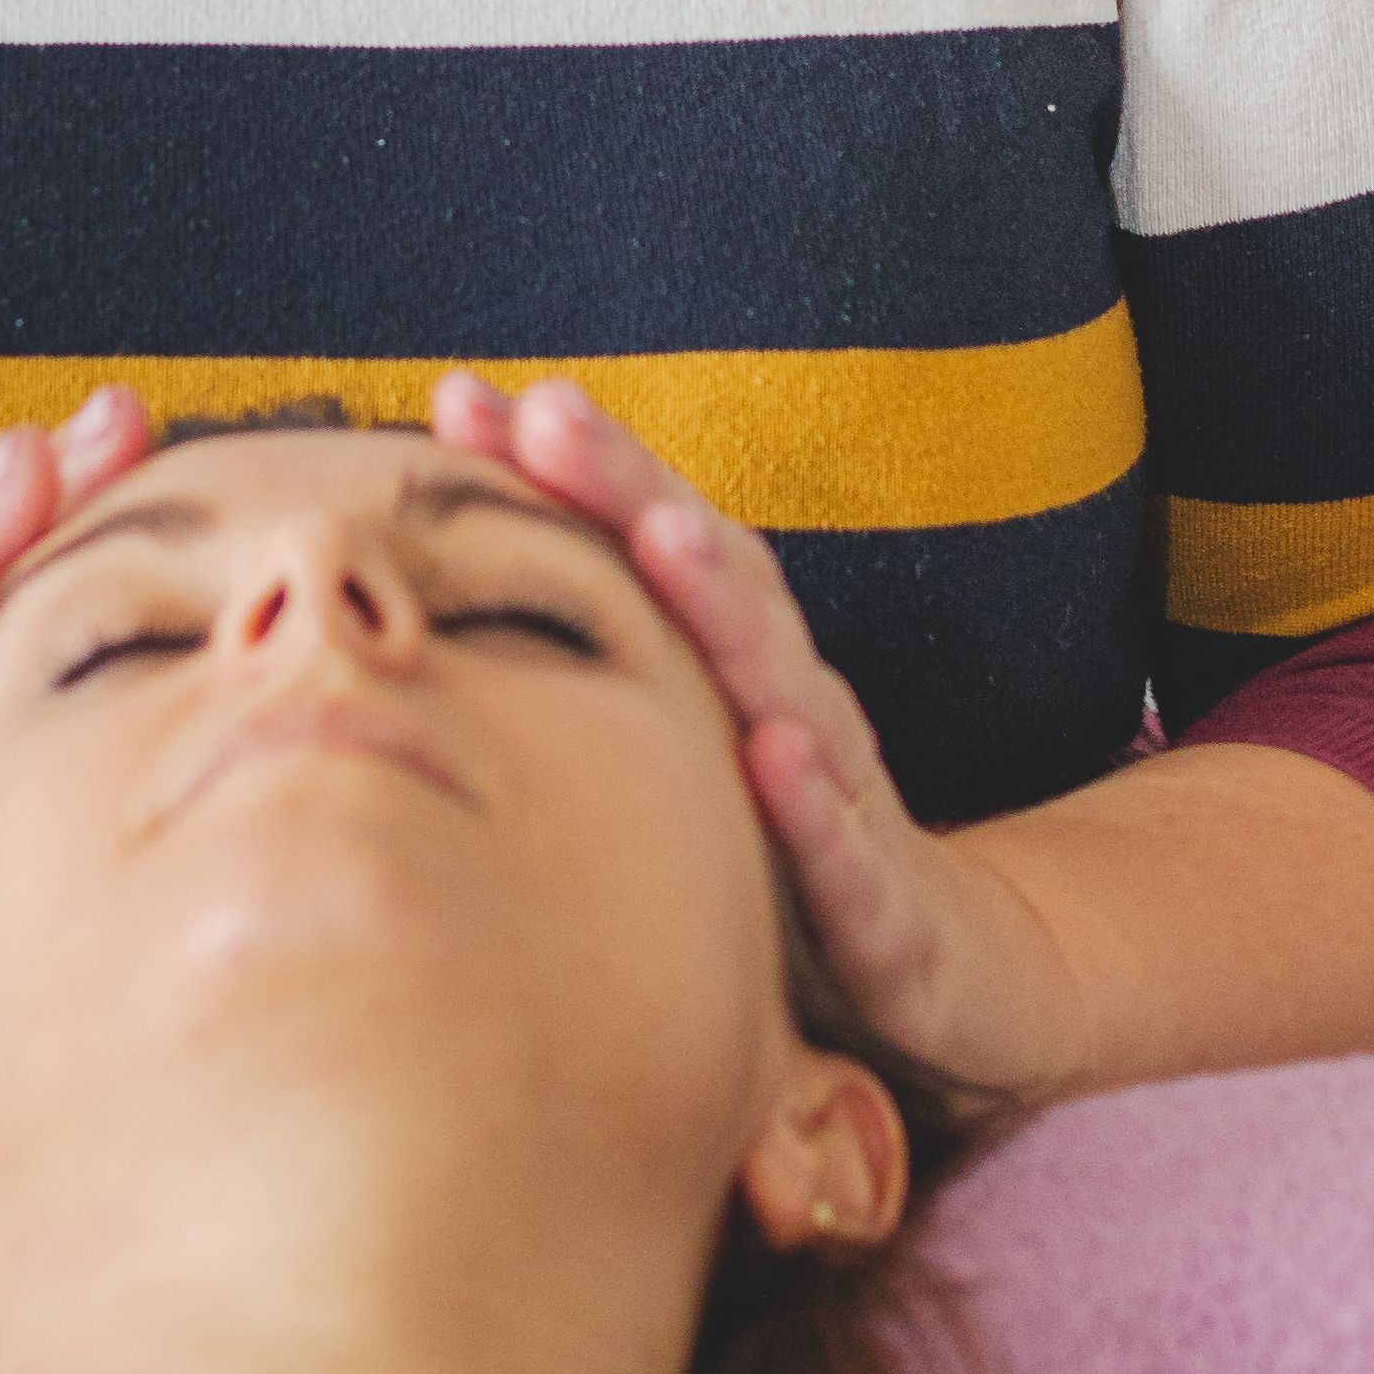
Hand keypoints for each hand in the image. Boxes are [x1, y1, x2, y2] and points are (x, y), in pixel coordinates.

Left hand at [433, 376, 1090, 1098]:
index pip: (648, 541)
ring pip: (787, 685)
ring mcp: (846, 797)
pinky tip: (775, 755)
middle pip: (713, 577)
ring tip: (664, 535)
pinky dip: (815, 803)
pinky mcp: (885, 911)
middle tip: (550, 416)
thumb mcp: (685, 762)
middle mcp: (790, 702)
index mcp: (734, 665)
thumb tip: (416, 625)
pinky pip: (848, 854)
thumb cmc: (790, 848)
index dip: (563, 469)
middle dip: (630, 489)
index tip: (462, 399)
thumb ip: (590, 682)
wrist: (957, 974)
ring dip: (727, 605)